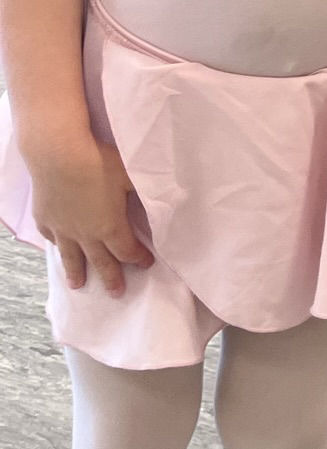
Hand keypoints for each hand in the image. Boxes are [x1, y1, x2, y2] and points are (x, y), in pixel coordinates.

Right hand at [28, 134, 152, 294]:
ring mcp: (63, 229)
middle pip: (101, 262)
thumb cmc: (99, 163)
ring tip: (78, 285)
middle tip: (116, 293)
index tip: (146, 264)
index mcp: (110, 227)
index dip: (138, 259)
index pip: (127, 251)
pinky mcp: (44, 219)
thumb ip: (144, 193)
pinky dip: (57, 245)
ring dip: (77, 272)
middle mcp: (86, 235)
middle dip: (111, 278)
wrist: (58, 155)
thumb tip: (161, 201)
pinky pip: (52, 238)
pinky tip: (59, 247)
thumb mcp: (130, 177)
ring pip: (71, 257)